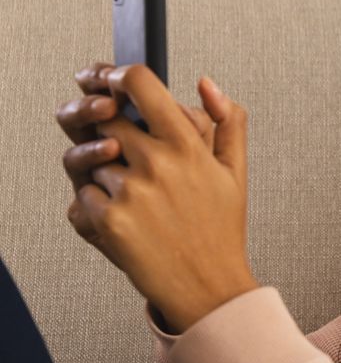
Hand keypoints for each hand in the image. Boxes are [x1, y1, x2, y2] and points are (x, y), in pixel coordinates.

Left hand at [57, 63, 217, 271]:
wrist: (209, 286)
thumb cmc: (221, 228)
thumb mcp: (235, 171)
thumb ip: (229, 120)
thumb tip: (206, 83)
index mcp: (187, 145)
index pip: (139, 83)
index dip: (120, 76)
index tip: (117, 83)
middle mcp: (156, 163)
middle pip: (107, 121)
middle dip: (114, 134)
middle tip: (133, 156)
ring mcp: (129, 191)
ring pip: (94, 160)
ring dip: (108, 174)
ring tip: (140, 199)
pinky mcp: (108, 220)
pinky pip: (84, 193)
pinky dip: (99, 203)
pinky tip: (129, 219)